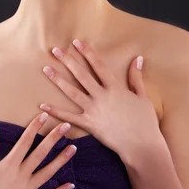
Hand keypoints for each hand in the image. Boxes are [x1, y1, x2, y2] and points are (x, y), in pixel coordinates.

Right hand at [0, 115, 77, 188]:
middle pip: (41, 153)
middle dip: (54, 138)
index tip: (45, 115)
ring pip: (48, 174)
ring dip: (61, 160)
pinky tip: (71, 185)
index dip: (35, 126)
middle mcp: (20, 177)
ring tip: (73, 148)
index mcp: (8, 165)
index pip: (25, 141)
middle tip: (66, 125)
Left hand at [40, 39, 164, 163]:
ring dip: (58, 80)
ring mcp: (93, 110)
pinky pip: (69, 117)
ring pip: (72, 92)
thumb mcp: (143, 97)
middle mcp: (102, 96)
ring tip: (46, 70)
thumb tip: (137, 58)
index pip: (98, 65)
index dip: (87, 52)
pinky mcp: (89, 124)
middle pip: (81, 75)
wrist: (141, 146)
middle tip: (55, 50)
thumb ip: (136, 77)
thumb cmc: (145, 122)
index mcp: (115, 88)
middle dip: (67, 61)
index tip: (76, 42)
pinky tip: (43, 105)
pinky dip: (55, 111)